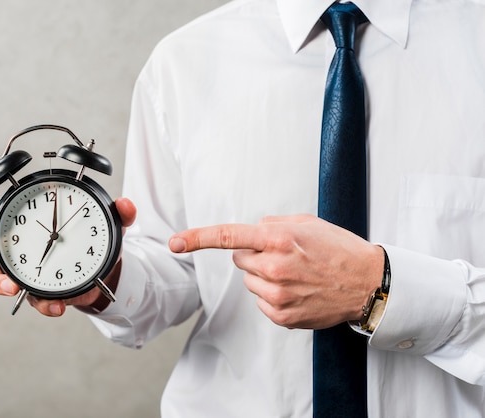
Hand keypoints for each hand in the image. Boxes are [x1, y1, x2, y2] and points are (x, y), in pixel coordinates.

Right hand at [0, 197, 136, 316]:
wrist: (103, 269)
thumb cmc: (94, 239)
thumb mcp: (106, 223)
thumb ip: (118, 213)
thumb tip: (127, 205)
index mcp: (27, 221)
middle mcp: (18, 246)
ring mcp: (23, 271)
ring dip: (0, 283)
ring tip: (13, 287)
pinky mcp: (37, 292)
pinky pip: (33, 300)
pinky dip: (44, 305)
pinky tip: (57, 306)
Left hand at [169, 214, 383, 328]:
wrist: (368, 284)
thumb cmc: (338, 249)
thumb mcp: (306, 222)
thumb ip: (271, 224)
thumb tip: (250, 232)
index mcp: (277, 239)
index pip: (227, 237)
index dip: (197, 238)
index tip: (175, 243)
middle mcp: (273, 267)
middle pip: (240, 260)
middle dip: (255, 256)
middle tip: (285, 256)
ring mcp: (277, 295)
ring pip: (250, 281)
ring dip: (264, 276)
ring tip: (296, 274)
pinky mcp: (282, 316)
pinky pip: (261, 301)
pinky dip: (273, 295)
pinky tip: (298, 290)